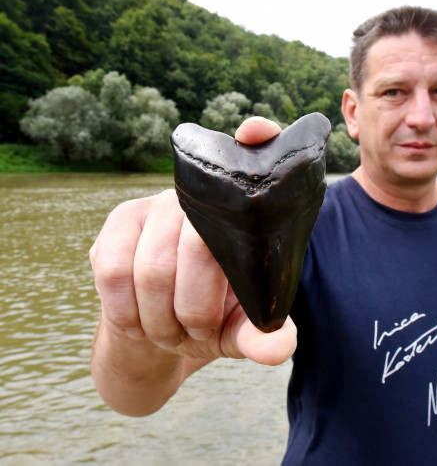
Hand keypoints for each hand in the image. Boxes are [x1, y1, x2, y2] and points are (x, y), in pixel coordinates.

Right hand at [90, 117, 295, 366]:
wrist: (159, 330)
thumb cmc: (215, 317)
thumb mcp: (243, 329)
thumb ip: (263, 337)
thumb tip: (278, 348)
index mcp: (248, 213)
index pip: (259, 154)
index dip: (260, 137)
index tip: (256, 132)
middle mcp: (205, 195)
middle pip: (199, 248)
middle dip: (198, 314)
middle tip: (200, 336)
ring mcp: (159, 203)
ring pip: (153, 269)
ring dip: (163, 320)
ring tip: (175, 334)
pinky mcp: (120, 221)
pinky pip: (114, 272)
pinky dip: (130, 313)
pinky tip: (142, 323)